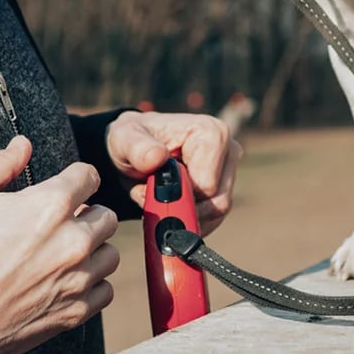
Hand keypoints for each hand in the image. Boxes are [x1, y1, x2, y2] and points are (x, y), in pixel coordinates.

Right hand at [0, 137, 119, 353]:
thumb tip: (23, 145)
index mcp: (50, 205)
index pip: (89, 176)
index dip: (75, 178)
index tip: (63, 188)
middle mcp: (73, 240)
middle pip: (107, 215)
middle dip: (87, 213)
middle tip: (59, 223)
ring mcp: (77, 279)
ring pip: (110, 254)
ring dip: (93, 250)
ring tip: (64, 253)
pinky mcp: (75, 312)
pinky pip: (105, 290)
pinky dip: (91, 284)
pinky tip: (65, 281)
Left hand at [105, 111, 242, 234]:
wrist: (133, 150)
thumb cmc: (131, 139)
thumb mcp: (124, 139)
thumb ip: (137, 148)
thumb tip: (157, 157)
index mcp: (212, 133)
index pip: (207, 186)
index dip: (179, 194)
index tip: (154, 185)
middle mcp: (229, 151)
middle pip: (215, 203)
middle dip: (180, 207)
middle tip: (152, 194)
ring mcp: (229, 172)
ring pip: (215, 214)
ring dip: (182, 213)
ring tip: (158, 195)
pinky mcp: (225, 189)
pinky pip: (212, 220)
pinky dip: (187, 218)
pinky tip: (169, 203)